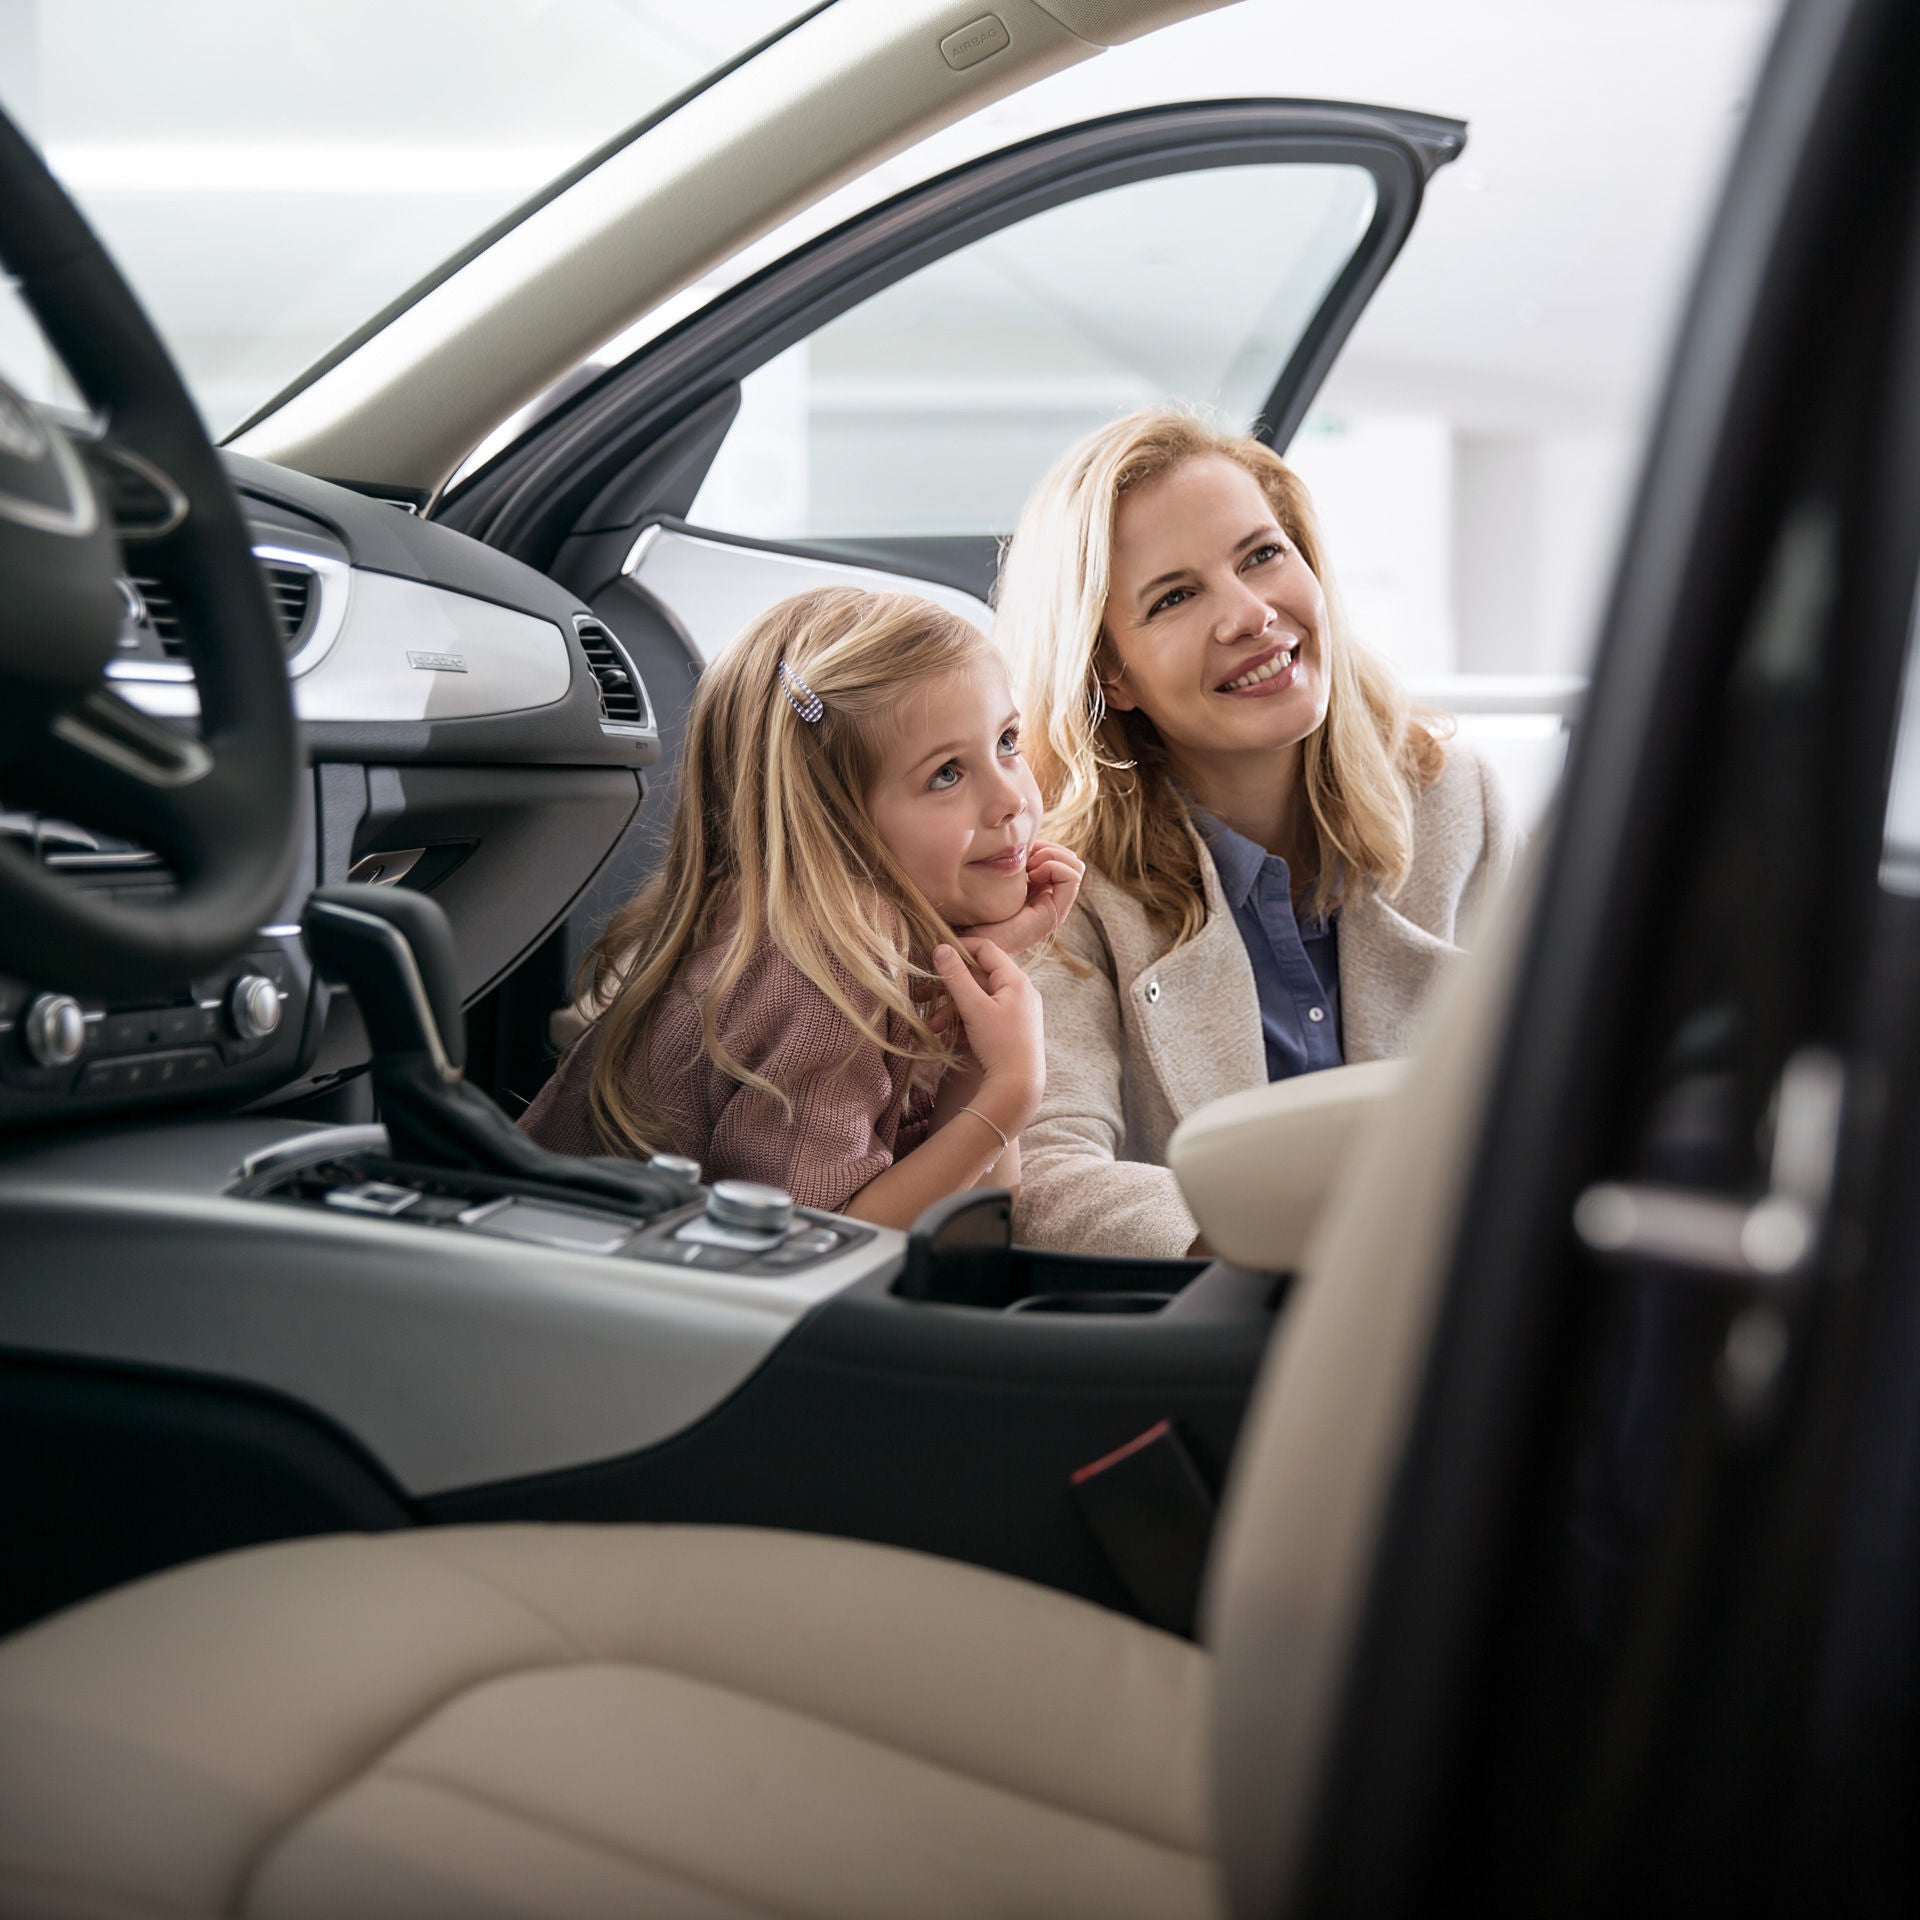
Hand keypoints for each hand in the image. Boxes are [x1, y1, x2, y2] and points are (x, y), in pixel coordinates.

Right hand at [930, 938, 1043, 1120]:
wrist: (1018, 1087)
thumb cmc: (1000, 1044)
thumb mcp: (974, 1007)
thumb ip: (956, 976)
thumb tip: (940, 947)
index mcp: (1016, 979)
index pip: (986, 949)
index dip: (959, 948)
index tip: (934, 954)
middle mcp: (1020, 991)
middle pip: (978, 977)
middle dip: (948, 989)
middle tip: (922, 995)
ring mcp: (1017, 1011)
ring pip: (978, 999)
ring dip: (952, 1010)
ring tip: (934, 1027)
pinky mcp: (1012, 1028)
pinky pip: (984, 1016)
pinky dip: (965, 1022)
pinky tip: (948, 1038)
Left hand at [957, 840, 1084, 955]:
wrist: (967, 940)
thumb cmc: (972, 910)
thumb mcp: (993, 877)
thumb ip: (1009, 862)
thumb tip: (1020, 840)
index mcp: (1037, 890)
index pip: (1060, 856)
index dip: (1043, 845)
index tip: (1021, 852)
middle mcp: (1049, 899)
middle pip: (1071, 859)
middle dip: (1050, 849)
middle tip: (1026, 859)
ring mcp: (1053, 908)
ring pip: (1075, 866)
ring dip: (1053, 856)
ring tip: (1030, 866)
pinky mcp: (1053, 915)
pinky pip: (1071, 877)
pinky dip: (1054, 866)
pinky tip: (1031, 874)